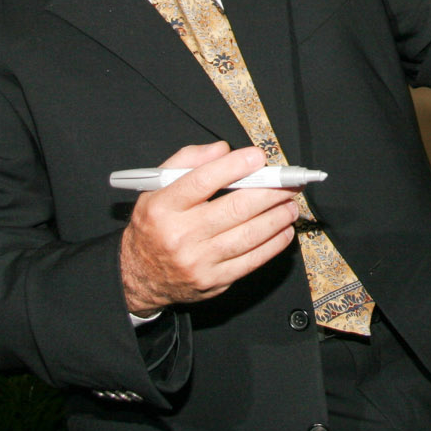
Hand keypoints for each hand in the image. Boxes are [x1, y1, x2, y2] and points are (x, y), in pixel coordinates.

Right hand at [119, 142, 301, 314]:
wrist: (140, 275)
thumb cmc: (155, 224)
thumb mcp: (156, 186)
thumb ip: (187, 161)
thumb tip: (223, 150)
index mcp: (163, 206)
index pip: (203, 180)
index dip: (235, 166)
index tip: (258, 157)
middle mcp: (180, 234)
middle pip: (235, 208)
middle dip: (270, 193)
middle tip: (288, 183)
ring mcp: (198, 261)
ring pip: (248, 235)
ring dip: (277, 217)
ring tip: (291, 205)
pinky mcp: (213, 280)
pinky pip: (251, 261)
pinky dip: (273, 244)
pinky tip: (284, 231)